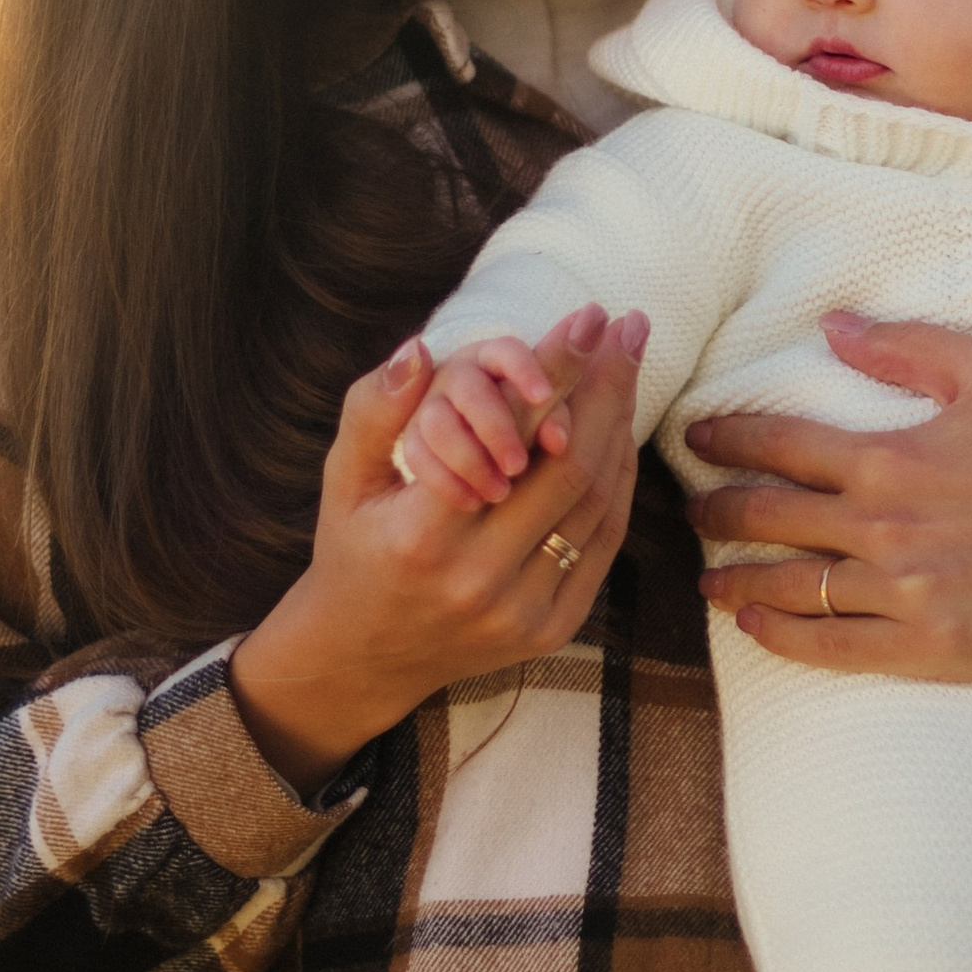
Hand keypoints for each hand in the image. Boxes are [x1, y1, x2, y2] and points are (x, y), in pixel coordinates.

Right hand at [229, 308, 646, 792]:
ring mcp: (523, 611)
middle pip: (572, 464)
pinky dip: (619, 480)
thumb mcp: (342, 479)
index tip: (592, 315)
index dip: (558, 369)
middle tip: (629, 327)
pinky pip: (604, 541)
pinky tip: (618, 431)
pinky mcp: (554, 629)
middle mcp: (478, 579)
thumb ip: (375, 411)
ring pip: (597, 502)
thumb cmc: (354, 547)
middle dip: (607, 386)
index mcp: (423, 536)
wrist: (366, 655)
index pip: (511, 436)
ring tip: (625, 367)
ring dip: (619, 426)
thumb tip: (419, 348)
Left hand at [684, 312, 971, 680]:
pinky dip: (781, 636)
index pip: (780, 445)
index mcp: (893, 457)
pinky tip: (755, 625)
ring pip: (789, 587)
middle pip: (769, 518)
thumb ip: (907, 348)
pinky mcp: (928, 648)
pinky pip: (831, 648)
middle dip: (716, 510)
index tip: (696, 436)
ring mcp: (903, 595)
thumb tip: (833, 325)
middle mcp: (885, 529)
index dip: (727, 439)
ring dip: (735, 580)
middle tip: (691, 506)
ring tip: (707, 577)